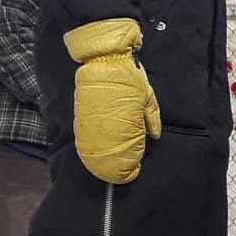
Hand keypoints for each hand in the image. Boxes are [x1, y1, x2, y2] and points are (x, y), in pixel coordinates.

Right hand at [63, 17, 162, 184]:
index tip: (133, 172)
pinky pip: (85, 138)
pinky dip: (89, 149)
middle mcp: (105, 125)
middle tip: (119, 175)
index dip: (128, 166)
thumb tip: (155, 137)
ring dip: (99, 160)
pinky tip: (93, 155)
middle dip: (112, 167)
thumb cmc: (130, 78)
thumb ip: (151, 118)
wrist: (105, 59)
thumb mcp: (147, 97)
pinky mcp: (80, 116)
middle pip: (106, 155)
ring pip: (93, 149)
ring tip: (105, 170)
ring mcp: (90, 121)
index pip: (125, 152)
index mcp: (124, 122)